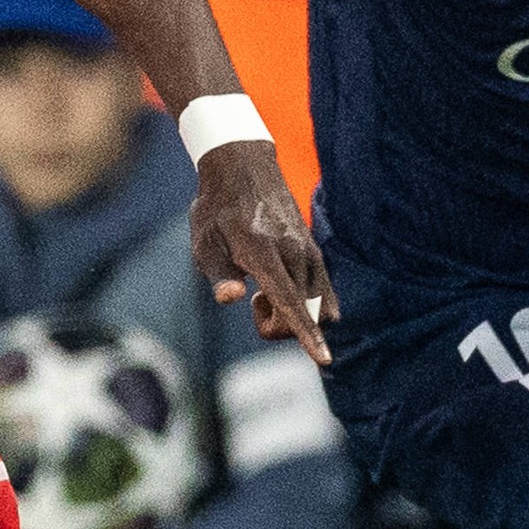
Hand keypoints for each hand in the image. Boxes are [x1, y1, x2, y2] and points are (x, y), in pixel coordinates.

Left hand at [189, 141, 336, 361]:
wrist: (243, 169)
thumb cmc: (216, 211)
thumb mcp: (204, 243)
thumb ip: (218, 274)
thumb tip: (231, 298)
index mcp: (263, 251)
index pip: (290, 301)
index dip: (305, 333)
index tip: (324, 358)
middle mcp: (294, 251)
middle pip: (304, 314)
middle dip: (280, 327)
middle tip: (253, 303)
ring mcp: (309, 250)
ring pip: (318, 308)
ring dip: (291, 315)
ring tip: (263, 290)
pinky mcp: (315, 252)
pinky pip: (323, 294)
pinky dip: (303, 305)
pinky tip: (280, 286)